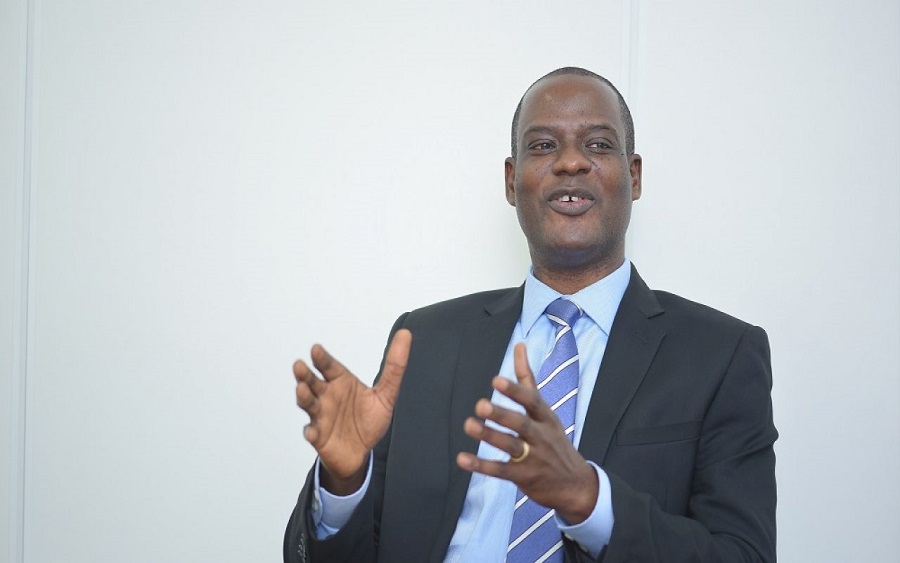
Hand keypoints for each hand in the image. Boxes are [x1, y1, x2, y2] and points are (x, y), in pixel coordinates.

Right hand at [293, 329, 410, 494]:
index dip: (322, 358)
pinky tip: (311, 431)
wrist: (362, 452)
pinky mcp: (319, 437)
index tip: (316, 349)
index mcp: (341, 382)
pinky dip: (310, 431)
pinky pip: (312, 433)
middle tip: (299, 365)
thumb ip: (395, 366)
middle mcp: (327, 396)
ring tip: (302, 390)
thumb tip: (405, 334)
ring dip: (304, 397)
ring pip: (309, 404)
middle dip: (305, 374)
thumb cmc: (368, 420)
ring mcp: (320, 416)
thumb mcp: (386, 394)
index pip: (329, 366)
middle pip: (312, 382)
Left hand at [456, 343, 597, 523]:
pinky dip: (481, 465)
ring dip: (489, 436)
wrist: (575, 485)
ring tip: (469, 425)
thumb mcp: (545, 411)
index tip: (496, 380)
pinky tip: (462, 458)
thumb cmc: (554, 441)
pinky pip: (500, 471)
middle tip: (480, 404)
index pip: (532, 402)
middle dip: (502, 414)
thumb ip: (528, 379)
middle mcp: (541, 436)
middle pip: (521, 424)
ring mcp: (533, 458)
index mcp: (546, 418)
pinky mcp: (523, 477)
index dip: (515, 391)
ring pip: (510, 446)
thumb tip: (519, 345)